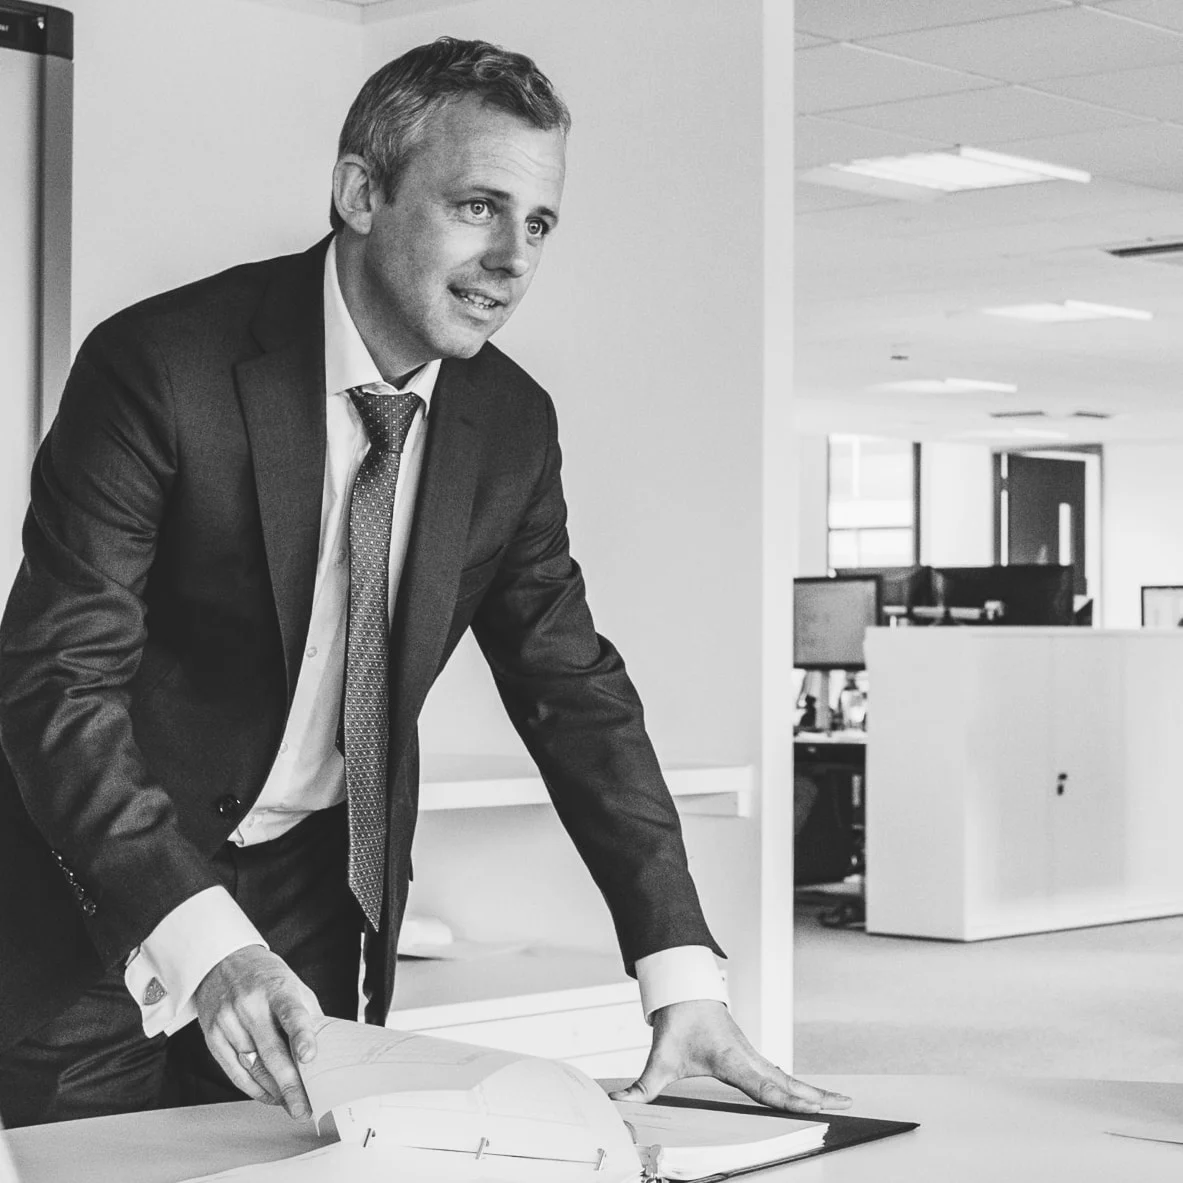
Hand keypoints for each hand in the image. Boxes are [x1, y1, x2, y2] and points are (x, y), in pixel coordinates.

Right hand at [194, 946, 323, 1118]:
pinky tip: (269, 1096)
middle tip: (303, 1108)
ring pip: (252, 1067)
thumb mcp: (294, 985)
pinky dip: (253, 1088)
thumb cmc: (266, 977)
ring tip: (292, 1105)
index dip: (302, 1036)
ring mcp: (228, 1021)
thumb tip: (326, 1052)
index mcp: (276, 988)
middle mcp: (249, 1005)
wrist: (222, 960)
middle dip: (290, 1084)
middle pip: (271, 1051)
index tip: (310, 1058)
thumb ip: (309, 1016)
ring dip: (273, 1091)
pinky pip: (234, 1071)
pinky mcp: (212, 1036)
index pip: (291, 1013)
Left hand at [608, 1000, 851, 1113]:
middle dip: (816, 1096)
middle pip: (788, 1082)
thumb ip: (641, 1086)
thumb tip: (618, 1103)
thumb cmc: (676, 1022)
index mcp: (732, 1060)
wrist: (683, 990)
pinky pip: (780, 1074)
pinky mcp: (750, 1056)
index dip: (788, 1100)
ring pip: (788, 1077)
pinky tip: (811, 1096)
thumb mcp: (658, 1058)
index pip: (764, 1086)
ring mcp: (752, 1056)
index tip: (812, 1108)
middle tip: (847, 1106)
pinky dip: (799, 1085)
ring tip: (842, 1102)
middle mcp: (748, 1058)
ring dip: (813, 1090)